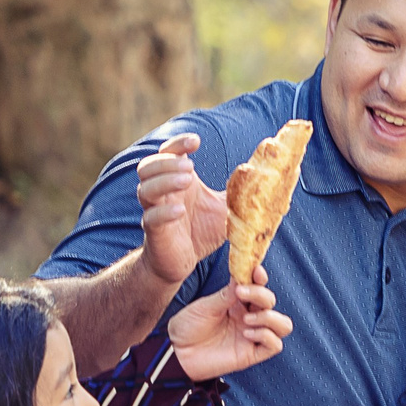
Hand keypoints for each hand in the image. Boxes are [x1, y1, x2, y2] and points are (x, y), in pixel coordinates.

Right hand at [137, 133, 230, 285]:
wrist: (182, 263)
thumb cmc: (201, 232)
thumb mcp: (225, 207)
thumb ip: (236, 190)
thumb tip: (260, 174)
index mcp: (176, 181)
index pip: (167, 152)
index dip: (178, 143)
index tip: (196, 142)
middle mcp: (162, 193)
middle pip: (147, 166)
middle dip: (167, 162)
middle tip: (191, 168)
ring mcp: (154, 211)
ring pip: (145, 189)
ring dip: (164, 180)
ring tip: (188, 180)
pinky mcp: (155, 233)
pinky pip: (150, 218)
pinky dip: (164, 212)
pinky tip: (179, 210)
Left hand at [169, 271, 290, 379]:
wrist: (176, 352)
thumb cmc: (187, 327)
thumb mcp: (206, 306)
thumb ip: (227, 293)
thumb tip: (243, 275)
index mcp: (238, 303)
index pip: (259, 287)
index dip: (261, 278)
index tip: (256, 271)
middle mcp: (248, 318)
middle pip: (271, 302)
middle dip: (261, 295)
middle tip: (240, 294)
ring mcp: (252, 336)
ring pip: (283, 325)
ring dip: (269, 317)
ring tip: (246, 319)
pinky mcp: (251, 354)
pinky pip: (275, 345)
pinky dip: (266, 335)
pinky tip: (246, 333)